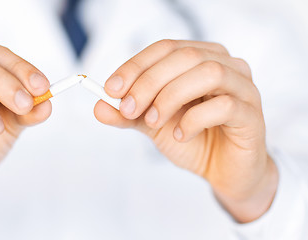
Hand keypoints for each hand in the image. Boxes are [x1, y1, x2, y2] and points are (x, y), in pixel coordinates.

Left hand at [95, 40, 277, 222]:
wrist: (223, 170)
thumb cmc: (193, 138)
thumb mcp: (152, 124)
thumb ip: (128, 114)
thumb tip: (99, 106)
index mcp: (200, 59)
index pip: (165, 48)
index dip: (135, 66)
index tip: (111, 89)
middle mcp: (225, 65)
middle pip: (184, 57)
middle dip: (149, 82)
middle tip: (128, 108)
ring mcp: (243, 87)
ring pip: (208, 73)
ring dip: (171, 97)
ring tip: (153, 121)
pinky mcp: (252, 114)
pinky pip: (224, 106)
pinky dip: (194, 120)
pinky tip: (181, 135)